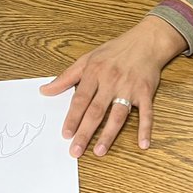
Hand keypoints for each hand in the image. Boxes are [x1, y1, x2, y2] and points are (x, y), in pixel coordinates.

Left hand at [40, 16, 185, 157]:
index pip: (81, 99)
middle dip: (85, 132)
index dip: (72, 118)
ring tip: (99, 151)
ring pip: (118, 114)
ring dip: (109, 134)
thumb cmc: (115, 51)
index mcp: (95, 72)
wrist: (146, 41)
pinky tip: (143, 144)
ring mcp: (129, 88)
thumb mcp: (87, 59)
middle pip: (96, 110)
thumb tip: (45, 90)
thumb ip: (66, 77)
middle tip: (76, 150)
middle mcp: (111, 81)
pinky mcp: (146, 92)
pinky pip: (147, 113)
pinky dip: (146, 128)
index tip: (65, 134)